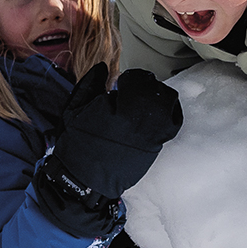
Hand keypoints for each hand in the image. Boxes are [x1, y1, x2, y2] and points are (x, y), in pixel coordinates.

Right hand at [52, 63, 182, 198]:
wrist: (82, 180)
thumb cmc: (76, 145)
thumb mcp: (75, 109)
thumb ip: (90, 84)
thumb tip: (103, 67)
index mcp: (120, 111)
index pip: (137, 82)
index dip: (132, 78)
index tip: (125, 81)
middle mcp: (140, 124)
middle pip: (157, 93)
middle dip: (148, 86)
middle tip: (138, 87)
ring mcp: (151, 138)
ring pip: (169, 108)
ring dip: (161, 99)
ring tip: (147, 100)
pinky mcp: (154, 150)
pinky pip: (171, 126)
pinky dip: (168, 115)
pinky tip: (156, 115)